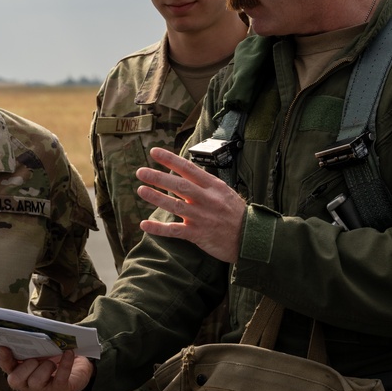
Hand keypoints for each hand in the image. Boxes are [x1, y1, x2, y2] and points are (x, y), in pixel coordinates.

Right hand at [0, 348, 93, 390]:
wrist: (79, 365)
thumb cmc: (56, 356)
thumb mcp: (43, 349)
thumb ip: (31, 344)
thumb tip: (25, 331)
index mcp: (21, 372)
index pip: (6, 368)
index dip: (3, 359)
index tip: (4, 346)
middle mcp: (29, 384)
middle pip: (15, 380)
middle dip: (24, 367)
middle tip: (35, 358)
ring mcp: (44, 390)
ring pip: (35, 383)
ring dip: (44, 367)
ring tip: (52, 360)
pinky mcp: (60, 390)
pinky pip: (60, 378)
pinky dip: (65, 364)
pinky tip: (69, 352)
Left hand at [136, 146, 245, 262]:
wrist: (250, 238)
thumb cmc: (237, 215)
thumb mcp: (225, 192)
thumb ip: (206, 184)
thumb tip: (187, 172)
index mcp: (213, 186)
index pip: (189, 169)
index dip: (170, 159)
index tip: (154, 152)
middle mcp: (207, 199)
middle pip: (179, 185)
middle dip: (159, 177)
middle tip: (141, 172)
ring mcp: (202, 217)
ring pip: (175, 205)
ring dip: (156, 197)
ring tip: (141, 190)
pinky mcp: (198, 234)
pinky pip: (175, 231)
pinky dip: (159, 228)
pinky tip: (145, 224)